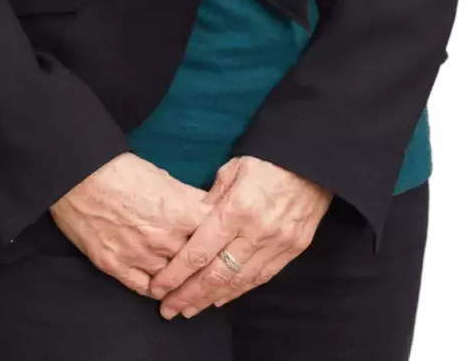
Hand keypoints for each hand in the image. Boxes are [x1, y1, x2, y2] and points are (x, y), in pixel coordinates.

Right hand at [49, 152, 213, 296]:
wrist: (79, 176)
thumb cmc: (122, 170)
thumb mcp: (164, 177)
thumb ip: (189, 197)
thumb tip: (209, 208)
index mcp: (179, 212)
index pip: (214, 236)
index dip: (221, 240)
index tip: (224, 245)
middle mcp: (163, 238)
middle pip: (196, 263)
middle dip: (205, 266)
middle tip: (213, 272)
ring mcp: (139, 255)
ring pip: (173, 282)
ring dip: (182, 283)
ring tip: (190, 285)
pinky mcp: (116, 267)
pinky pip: (145, 290)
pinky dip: (157, 291)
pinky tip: (164, 290)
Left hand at [148, 156, 333, 318]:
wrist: (311, 161)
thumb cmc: (266, 160)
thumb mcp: (232, 169)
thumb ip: (210, 200)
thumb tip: (192, 225)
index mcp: (237, 209)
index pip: (200, 251)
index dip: (176, 273)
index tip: (158, 287)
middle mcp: (257, 232)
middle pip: (216, 274)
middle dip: (188, 294)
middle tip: (167, 308)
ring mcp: (277, 244)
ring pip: (238, 282)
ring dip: (210, 299)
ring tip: (189, 309)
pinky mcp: (293, 249)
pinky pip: (261, 277)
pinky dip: (238, 291)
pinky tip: (220, 298)